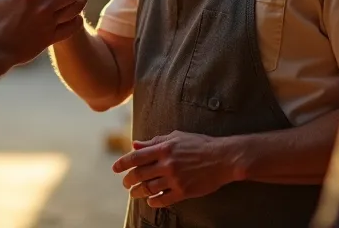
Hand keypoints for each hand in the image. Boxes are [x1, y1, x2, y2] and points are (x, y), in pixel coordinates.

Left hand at [111, 131, 240, 207]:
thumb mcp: (176, 137)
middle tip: (125, 184)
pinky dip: (154, 202)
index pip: (136, 157)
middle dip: (128, 180)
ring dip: (138, 192)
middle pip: (139, 174)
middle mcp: (167, 164)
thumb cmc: (200, 144)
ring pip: (149, 188)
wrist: (223, 158)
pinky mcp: (184, 191)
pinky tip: (150, 201)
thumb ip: (154, 141)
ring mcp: (175, 179)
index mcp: (164, 148)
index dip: (123, 163)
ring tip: (134, 193)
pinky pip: (163, 200)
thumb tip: (135, 144)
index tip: (115, 168)